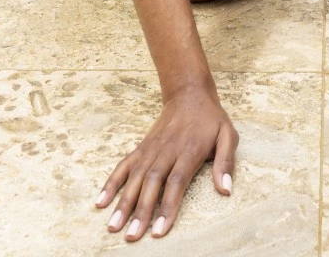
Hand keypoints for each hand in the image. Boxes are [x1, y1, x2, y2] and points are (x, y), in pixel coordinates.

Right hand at [95, 87, 237, 240]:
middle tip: (132, 235)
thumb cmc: (210, 119)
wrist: (188, 94)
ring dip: (123, 202)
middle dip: (140, 211)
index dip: (167, 207)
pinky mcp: (141, 148)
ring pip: (134, 178)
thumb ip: (225, 163)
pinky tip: (101, 202)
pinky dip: (111, 184)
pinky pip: (123, 166)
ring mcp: (150, 149)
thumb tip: (226, 190)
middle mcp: (166, 151)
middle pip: (151, 183)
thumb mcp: (228, 136)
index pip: (176, 182)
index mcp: (189, 151)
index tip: (159, 230)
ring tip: (113, 225)